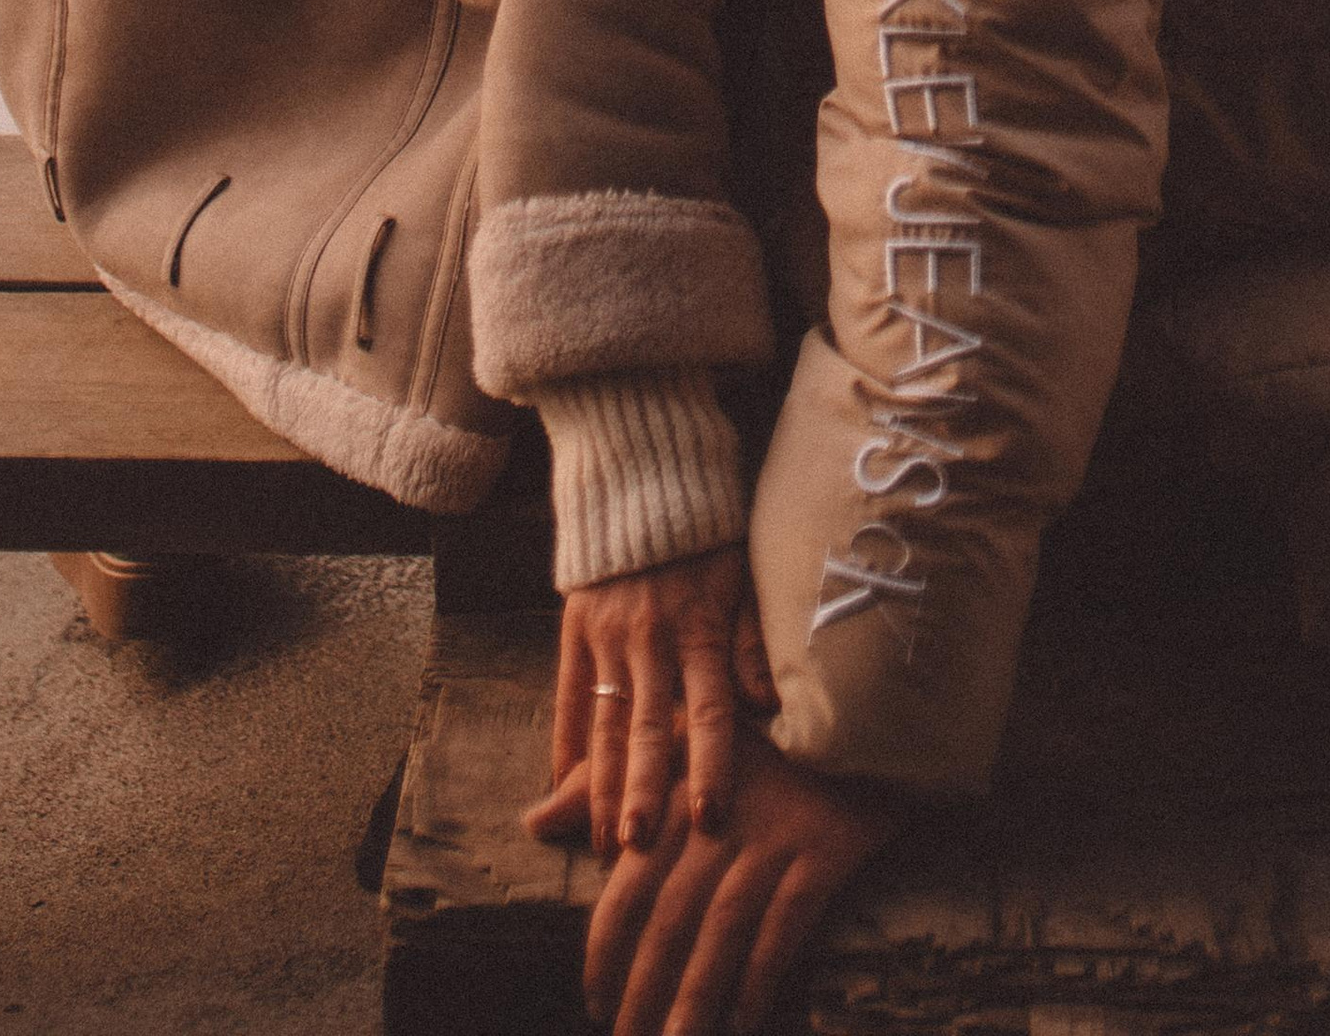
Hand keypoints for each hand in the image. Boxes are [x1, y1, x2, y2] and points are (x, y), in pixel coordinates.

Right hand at [523, 547, 775, 859]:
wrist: (642, 479)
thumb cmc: (706, 538)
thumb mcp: (741, 577)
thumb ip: (751, 642)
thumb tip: (769, 704)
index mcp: (699, 630)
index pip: (708, 712)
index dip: (711, 766)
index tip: (711, 818)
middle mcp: (650, 641)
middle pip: (649, 729)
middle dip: (645, 793)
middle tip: (640, 849)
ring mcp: (607, 637)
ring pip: (606, 723)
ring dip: (605, 785)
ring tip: (604, 839)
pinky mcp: (576, 629)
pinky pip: (567, 694)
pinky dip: (563, 741)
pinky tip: (560, 785)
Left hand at [579, 727, 897, 1035]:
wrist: (854, 710)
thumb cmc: (754, 739)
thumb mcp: (675, 745)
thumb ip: (604, 784)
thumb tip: (532, 821)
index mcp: (679, 795)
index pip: (629, 886)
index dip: (607, 951)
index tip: (594, 1002)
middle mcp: (721, 819)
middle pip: (671, 919)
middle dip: (644, 990)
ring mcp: (774, 837)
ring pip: (723, 931)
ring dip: (694, 998)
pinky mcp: (824, 851)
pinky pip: (786, 927)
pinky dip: (760, 978)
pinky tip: (742, 1022)